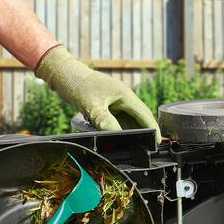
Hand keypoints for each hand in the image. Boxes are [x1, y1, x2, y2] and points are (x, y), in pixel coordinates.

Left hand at [36, 46, 161, 142]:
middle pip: (139, 117)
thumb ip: (104, 121)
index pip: (144, 113)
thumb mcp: (92, 106)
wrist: (65, 76)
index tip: (158, 141)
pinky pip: (118, 118)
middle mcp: (123, 97)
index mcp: (125, 95)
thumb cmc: (78, 86)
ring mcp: (115, 100)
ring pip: (129, 119)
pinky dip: (121, 128)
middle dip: (144, 131)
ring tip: (136, 146)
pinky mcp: (107, 104)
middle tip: (148, 147)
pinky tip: (119, 137)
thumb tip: (115, 134)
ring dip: (132, 131)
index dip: (153, 128)